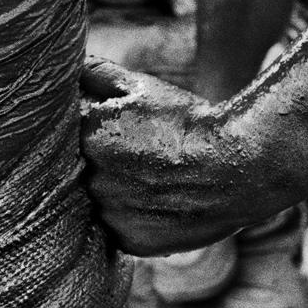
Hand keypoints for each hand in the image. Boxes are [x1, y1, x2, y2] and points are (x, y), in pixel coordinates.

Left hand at [79, 58, 292, 255]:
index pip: (69, 137)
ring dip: (116, 193)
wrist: (238, 165)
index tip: (118, 133)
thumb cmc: (188, 122)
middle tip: (141, 157)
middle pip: (82, 172)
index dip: (95, 134)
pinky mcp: (131, 242)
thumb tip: (68, 65)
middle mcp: (90, 179)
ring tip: (151, 179)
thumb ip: (97, 74)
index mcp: (86, 137)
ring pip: (100, 203)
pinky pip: (120, 229)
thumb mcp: (141, 86)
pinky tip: (157, 203)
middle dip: (103, 164)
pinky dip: (133, 218)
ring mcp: (110, 214)